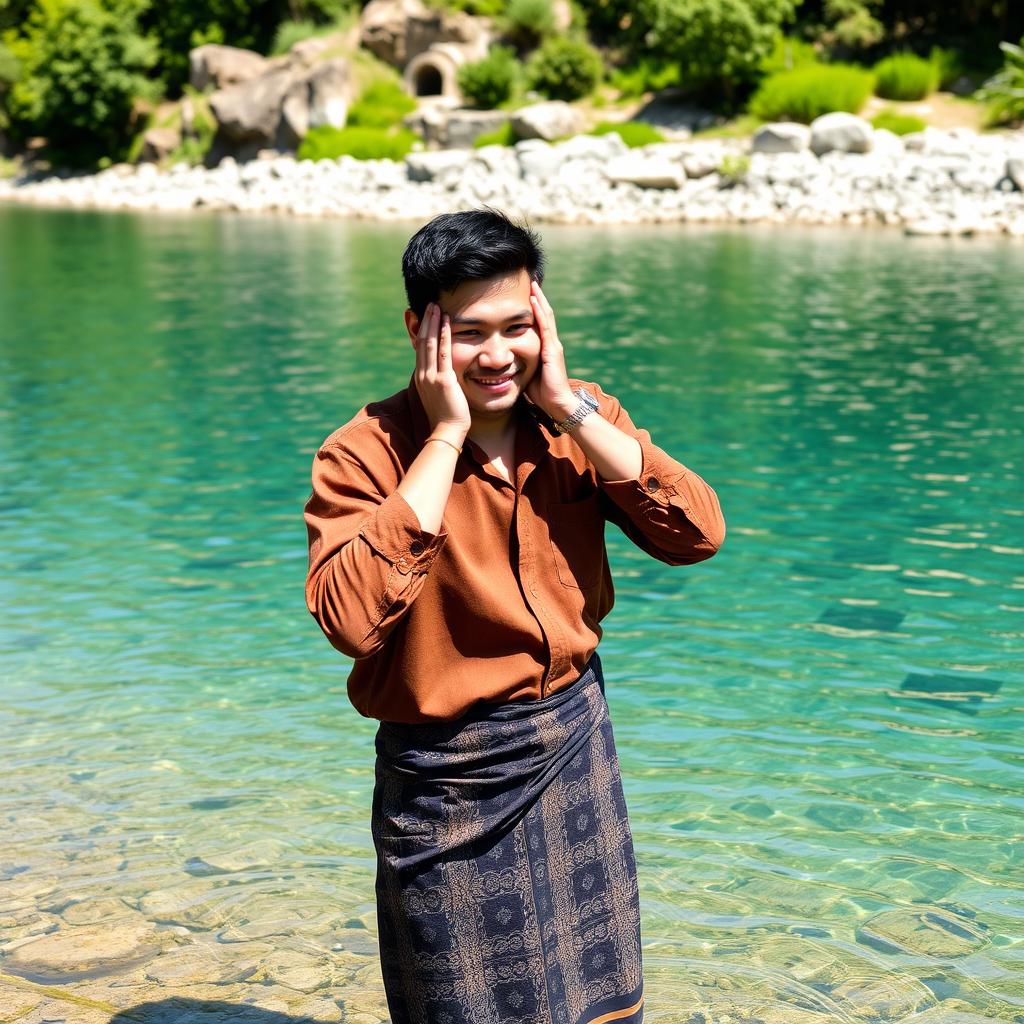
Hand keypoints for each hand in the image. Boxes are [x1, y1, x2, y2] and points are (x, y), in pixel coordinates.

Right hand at [414, 302, 470, 438]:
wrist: (446, 431)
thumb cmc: (447, 417)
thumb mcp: (439, 396)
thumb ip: (439, 382)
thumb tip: (444, 375)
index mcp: (421, 378)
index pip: (420, 350)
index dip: (423, 332)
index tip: (425, 318)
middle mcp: (422, 375)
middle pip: (422, 342)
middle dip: (426, 322)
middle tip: (430, 305)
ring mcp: (430, 376)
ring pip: (429, 343)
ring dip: (433, 323)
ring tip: (436, 306)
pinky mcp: (443, 379)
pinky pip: (443, 352)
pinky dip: (444, 334)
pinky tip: (446, 321)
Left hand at [525, 280, 577, 421]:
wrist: (558, 404)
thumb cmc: (543, 393)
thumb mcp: (528, 373)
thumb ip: (520, 362)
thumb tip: (505, 359)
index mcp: (545, 348)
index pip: (539, 322)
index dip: (534, 308)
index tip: (525, 294)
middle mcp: (551, 343)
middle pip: (544, 314)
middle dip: (537, 297)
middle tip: (530, 281)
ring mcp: (553, 345)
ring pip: (546, 316)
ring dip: (539, 299)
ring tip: (532, 284)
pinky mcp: (552, 350)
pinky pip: (545, 327)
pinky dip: (539, 312)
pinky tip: (533, 301)